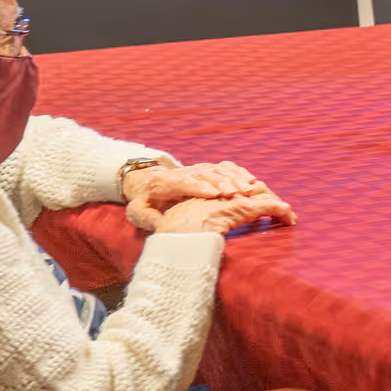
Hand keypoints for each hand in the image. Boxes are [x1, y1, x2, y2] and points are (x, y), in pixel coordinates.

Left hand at [124, 160, 289, 230]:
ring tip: (249, 190)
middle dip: (222, 182)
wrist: (147, 182)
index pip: (183, 182)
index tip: (215, 194)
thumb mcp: (137, 212)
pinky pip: (226, 168)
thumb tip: (158, 223)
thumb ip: (145, 217)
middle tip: (238, 193)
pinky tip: (253, 182)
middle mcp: (183, 172)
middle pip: (204, 174)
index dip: (199, 186)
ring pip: (218, 169)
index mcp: (164, 183)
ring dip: (235, 178)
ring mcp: (197, 169)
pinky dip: (240, 174)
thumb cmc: (146, 202)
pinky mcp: (208, 170)